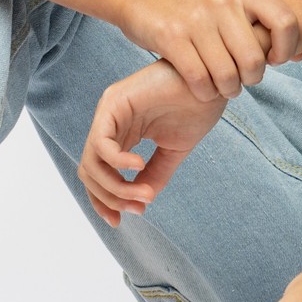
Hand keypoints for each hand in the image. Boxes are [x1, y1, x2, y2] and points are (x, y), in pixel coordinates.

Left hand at [78, 59, 227, 226]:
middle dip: (111, 198)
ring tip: (145, 193)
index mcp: (122, 134)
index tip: (122, 221)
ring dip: (117, 188)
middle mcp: (110, 124)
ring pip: (91, 163)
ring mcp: (109, 112)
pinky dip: (117, 163)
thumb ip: (154, 175)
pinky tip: (139, 165)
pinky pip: (101, 143)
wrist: (211, 80)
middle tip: (140, 206)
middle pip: (90, 173)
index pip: (98, 175)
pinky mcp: (113, 102)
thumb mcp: (172, 150)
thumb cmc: (196, 107)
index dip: (104, 202)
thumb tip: (140, 203)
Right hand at [119, 0, 301, 101]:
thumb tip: (299, 57)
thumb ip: (266, 24)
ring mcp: (196, 18)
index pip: (286, 23)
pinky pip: (199, 79)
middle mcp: (222, 0)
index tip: (273, 60)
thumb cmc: (196, 2)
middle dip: (251, 79)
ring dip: (227, 90)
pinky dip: (204, 92)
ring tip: (223, 86)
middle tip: (241, 79)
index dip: (286, 49)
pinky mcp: (170, 36)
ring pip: (228, 75)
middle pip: (255, 60)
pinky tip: (202, 87)